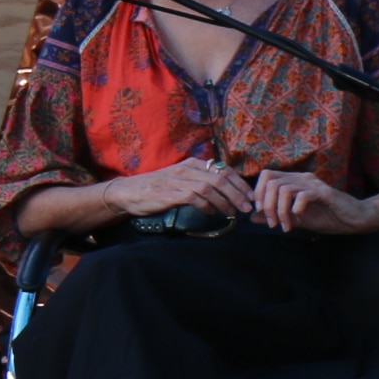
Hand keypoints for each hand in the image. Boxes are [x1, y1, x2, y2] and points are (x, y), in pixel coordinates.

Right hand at [112, 159, 250, 219]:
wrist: (129, 192)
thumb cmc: (156, 187)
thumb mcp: (181, 178)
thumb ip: (199, 180)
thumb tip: (225, 191)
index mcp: (192, 164)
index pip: (223, 170)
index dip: (240, 183)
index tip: (250, 195)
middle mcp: (188, 169)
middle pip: (221, 179)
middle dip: (238, 194)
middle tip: (246, 206)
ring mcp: (179, 181)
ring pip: (211, 189)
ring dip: (226, 202)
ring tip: (233, 213)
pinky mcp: (171, 193)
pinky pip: (196, 198)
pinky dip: (207, 206)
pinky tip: (212, 213)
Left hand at [253, 169, 370, 234]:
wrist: (354, 219)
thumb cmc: (327, 217)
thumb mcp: (295, 218)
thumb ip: (275, 215)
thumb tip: (251, 217)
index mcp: (294, 181)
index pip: (266, 175)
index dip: (258, 193)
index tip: (260, 211)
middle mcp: (302, 178)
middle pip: (271, 182)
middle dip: (267, 205)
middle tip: (273, 223)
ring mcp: (313, 184)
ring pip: (284, 190)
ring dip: (280, 211)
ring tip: (286, 225)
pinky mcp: (324, 193)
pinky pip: (302, 196)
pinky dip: (296, 210)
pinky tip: (299, 220)